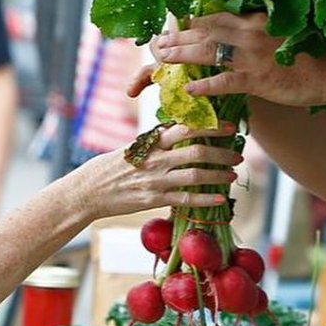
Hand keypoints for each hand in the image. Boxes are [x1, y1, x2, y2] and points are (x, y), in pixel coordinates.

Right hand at [72, 122, 241, 220]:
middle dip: (221, 152)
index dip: (210, 126)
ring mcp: (156, 180)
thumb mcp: (132, 148)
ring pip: (196, 175)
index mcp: (151, 142)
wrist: (88, 191)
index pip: (185, 128)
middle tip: (238, 154)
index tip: (229, 126)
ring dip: (218, 175)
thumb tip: (178, 133)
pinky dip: (206, 199)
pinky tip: (220, 199)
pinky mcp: (154, 200)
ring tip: (232, 174)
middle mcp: (156, 159)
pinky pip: (186, 200)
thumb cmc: (110, 167)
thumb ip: (156, 142)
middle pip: (197, 151)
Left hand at [149, 12, 325, 107]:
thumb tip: (237, 39)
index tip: (174, 27)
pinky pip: (224, 81)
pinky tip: (188, 90)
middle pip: (204, 31)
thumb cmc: (312, 55)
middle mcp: (250, 33)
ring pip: (207, 51)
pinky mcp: (258, 79)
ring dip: (180, 54)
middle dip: (177, 36)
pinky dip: (204, 85)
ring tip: (161, 58)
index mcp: (256, 20)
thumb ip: (258, 34)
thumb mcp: (283, 35)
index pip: (215, 17)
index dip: (191, 22)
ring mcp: (252, 56)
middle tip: (156, 42)